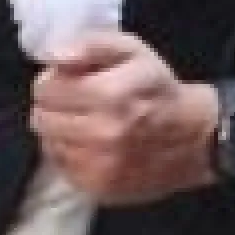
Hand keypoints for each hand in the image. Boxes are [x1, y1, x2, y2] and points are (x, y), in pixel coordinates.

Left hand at [31, 31, 215, 204]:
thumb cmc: (159, 88)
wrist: (193, 138)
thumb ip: (92, 45)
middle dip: (55, 104)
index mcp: (108, 95)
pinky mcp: (96, 189)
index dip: (55, 79)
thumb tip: (53, 55)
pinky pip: (61, 166)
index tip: (73, 78)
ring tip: (87, 120)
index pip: (45, 88)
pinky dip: (71, 151)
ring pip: (48, 142)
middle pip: (41, 117)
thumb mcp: (134, 50)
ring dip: (61, 128)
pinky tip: (92, 142)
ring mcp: (97, 167)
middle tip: (79, 99)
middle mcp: (100, 134)